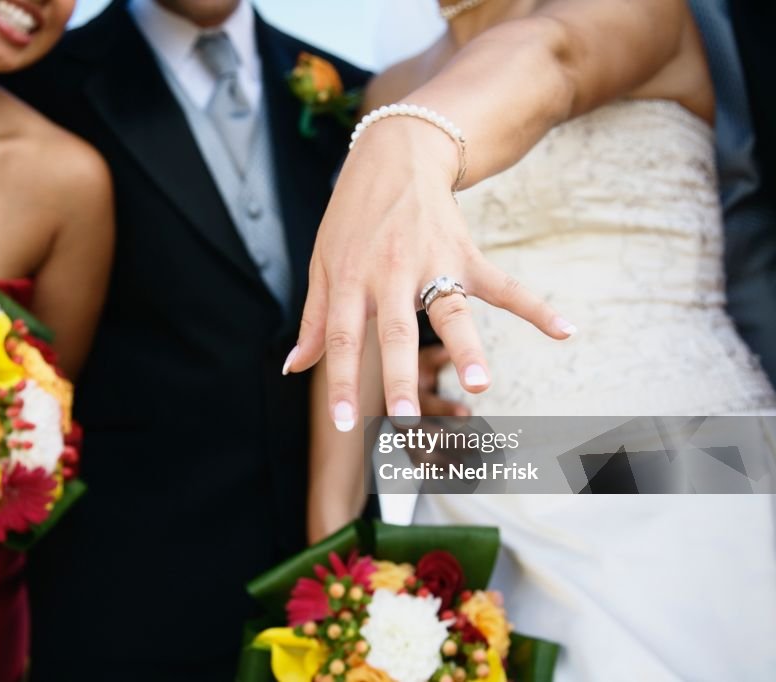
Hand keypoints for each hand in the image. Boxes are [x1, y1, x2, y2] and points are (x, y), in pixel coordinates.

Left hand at [284, 120, 574, 430]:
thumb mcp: (323, 262)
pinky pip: (502, 285)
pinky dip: (534, 307)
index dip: (341, 381)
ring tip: (481, 384)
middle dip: (399, 375)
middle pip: (395, 330)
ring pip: (450, 309)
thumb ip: (314, 320)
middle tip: (405, 417)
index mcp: (350, 278)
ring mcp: (431, 262)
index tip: (345, 423)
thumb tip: (296, 368)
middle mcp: (389, 273)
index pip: (342, 337)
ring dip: (467, 346)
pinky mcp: (465, 253)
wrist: (394, 154)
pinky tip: (564, 330)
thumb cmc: (352, 218)